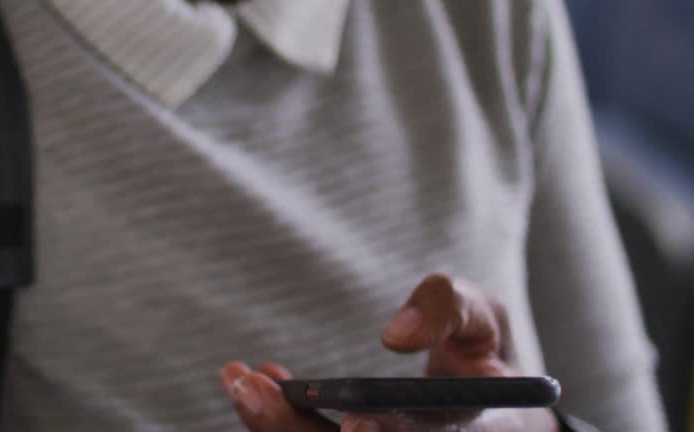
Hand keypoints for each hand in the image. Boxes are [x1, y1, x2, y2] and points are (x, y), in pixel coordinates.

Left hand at [220, 274, 558, 431]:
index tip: (351, 421)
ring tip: (240, 380)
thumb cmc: (479, 348)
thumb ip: (447, 310)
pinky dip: (282, 423)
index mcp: (488, 431)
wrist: (479, 393)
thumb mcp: (481, 315)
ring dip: (277, 427)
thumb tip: (396, 335)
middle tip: (250, 389)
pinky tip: (254, 388)